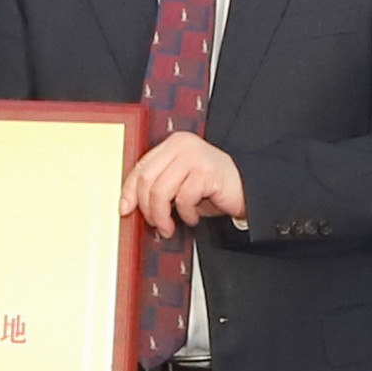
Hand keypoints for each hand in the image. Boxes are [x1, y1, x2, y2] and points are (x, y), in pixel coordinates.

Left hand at [125, 134, 245, 234]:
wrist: (247, 189)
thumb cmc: (212, 188)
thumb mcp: (180, 183)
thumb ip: (159, 184)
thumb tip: (130, 203)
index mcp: (172, 144)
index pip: (140, 167)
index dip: (129, 191)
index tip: (125, 209)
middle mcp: (182, 146)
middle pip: (147, 179)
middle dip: (147, 208)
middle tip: (155, 223)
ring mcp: (194, 156)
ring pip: (161, 191)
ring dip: (163, 216)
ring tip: (170, 226)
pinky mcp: (206, 171)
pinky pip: (183, 199)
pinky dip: (186, 215)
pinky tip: (193, 216)